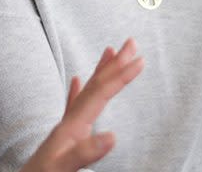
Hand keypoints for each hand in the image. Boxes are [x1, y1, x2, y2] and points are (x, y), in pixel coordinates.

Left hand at [20, 38, 143, 171]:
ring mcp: (65, 127)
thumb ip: (84, 152)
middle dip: (115, 64)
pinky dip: (77, 90)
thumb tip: (112, 135)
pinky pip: (72, 105)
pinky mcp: (62, 137)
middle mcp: (69, 121)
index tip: (140, 60)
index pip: (100, 93)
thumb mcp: (62, 168)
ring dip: (101, 71)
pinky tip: (75, 80)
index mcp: (72, 125)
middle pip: (95, 85)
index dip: (120, 76)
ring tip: (109, 50)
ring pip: (87, 91)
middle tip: (131, 42)